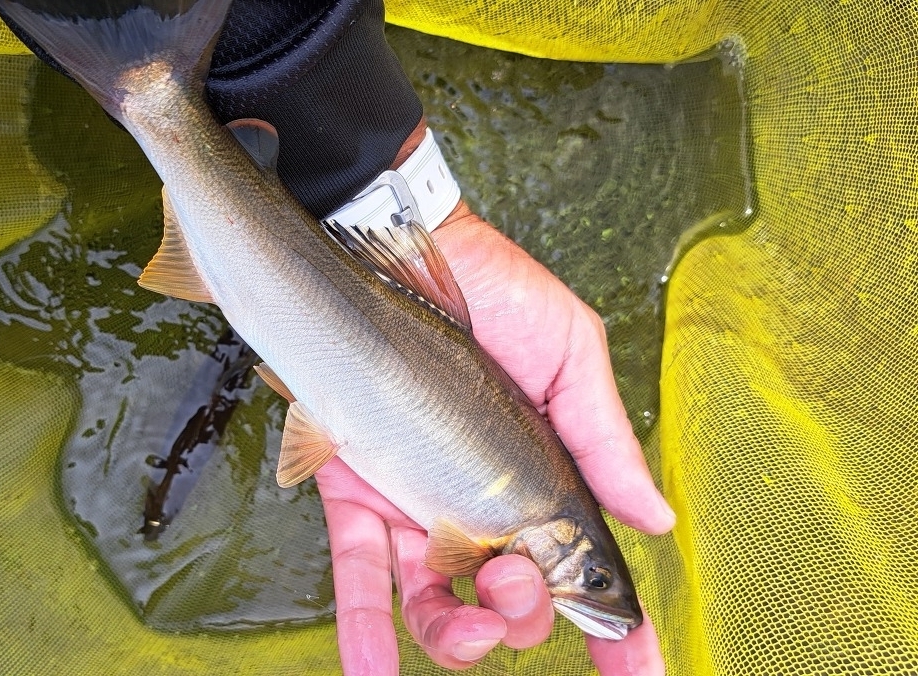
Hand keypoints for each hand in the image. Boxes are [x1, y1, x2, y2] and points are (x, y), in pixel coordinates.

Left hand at [314, 202, 675, 674]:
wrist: (394, 244)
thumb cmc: (491, 291)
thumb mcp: (569, 354)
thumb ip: (603, 439)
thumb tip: (656, 519)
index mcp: (537, 478)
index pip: (581, 566)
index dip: (613, 627)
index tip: (641, 674)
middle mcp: (478, 502)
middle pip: (511, 598)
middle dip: (528, 612)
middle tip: (523, 576)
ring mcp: (415, 503)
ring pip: (437, 605)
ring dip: (457, 641)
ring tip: (468, 636)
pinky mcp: (355, 491)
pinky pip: (359, 573)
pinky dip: (366, 631)